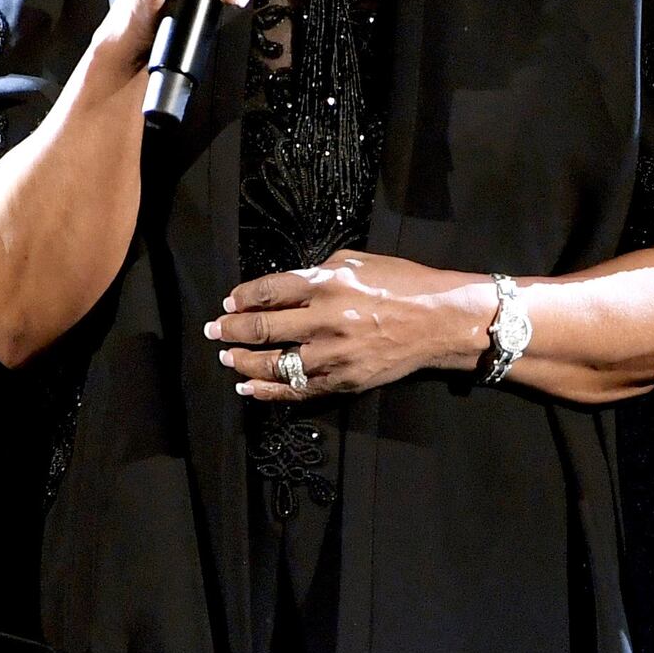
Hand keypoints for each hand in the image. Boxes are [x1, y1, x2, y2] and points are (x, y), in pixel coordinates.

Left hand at [206, 249, 488, 401]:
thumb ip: (318, 272)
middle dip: (230, 330)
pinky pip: (297, 390)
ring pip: (274, 363)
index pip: (268, 291)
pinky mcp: (343, 380)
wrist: (440, 321)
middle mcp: (325, 320)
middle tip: (213, 330)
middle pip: (262, 327)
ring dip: (242, 361)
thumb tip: (286, 287)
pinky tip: (249, 387)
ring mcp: (333, 355)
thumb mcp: (358, 261)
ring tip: (227, 358)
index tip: (228, 303)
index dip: (242, 298)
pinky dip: (268, 391)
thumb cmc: (403, 284)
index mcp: (327, 284)